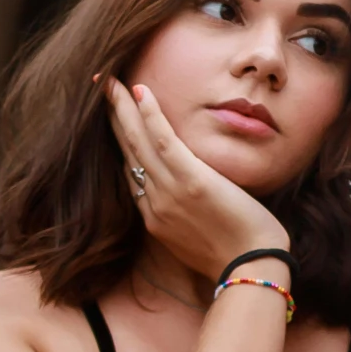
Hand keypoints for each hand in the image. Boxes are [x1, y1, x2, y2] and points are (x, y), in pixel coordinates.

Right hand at [106, 77, 288, 278]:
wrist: (250, 268)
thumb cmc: (234, 257)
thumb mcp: (196, 240)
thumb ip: (182, 218)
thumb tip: (186, 201)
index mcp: (154, 218)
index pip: (131, 171)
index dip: (122, 141)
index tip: (116, 117)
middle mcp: (153, 203)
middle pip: (127, 152)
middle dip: (113, 118)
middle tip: (100, 89)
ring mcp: (169, 193)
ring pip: (138, 142)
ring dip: (122, 108)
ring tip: (109, 82)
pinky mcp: (191, 182)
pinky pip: (163, 142)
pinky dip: (149, 115)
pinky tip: (140, 90)